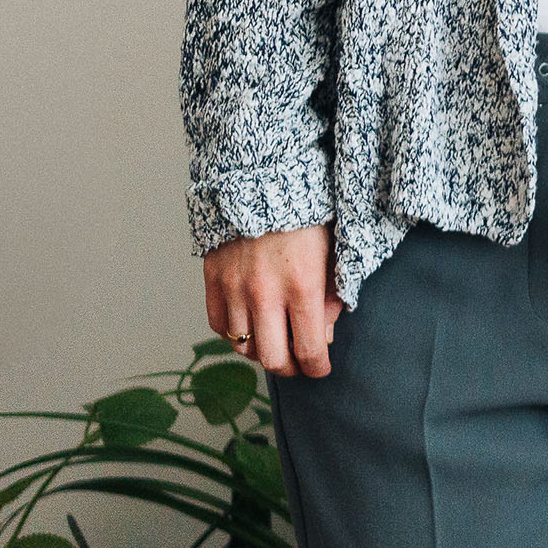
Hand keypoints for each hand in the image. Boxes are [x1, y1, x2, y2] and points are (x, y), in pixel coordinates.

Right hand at [201, 225, 341, 379]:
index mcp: (303, 285)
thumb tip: (324, 335)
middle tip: (299, 364)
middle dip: (290, 368)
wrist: (262, 178)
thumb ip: (334, 294)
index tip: (321, 369)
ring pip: (244, 347)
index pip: (308, 348)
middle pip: (273, 359)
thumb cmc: (307, 213)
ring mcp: (234, 290)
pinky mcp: (212, 281)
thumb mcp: (335, 249)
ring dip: (261, 352)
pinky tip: (250, 326)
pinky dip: (234, 334)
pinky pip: (219, 327)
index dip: (316, 368)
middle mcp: (265, 294)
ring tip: (276, 342)